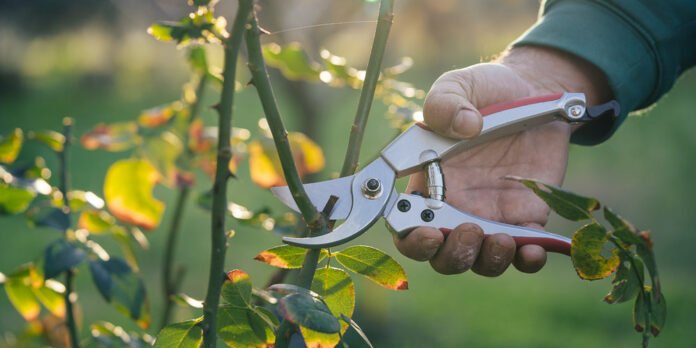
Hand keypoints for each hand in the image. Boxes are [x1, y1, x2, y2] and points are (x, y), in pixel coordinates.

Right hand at [393, 46, 610, 275]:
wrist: (536, 93)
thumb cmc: (487, 91)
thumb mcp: (460, 85)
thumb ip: (446, 101)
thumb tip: (462, 126)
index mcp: (427, 183)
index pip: (407, 227)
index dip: (412, 240)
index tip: (427, 233)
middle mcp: (456, 208)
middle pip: (443, 255)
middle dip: (453, 254)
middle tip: (469, 230)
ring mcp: (491, 216)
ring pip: (481, 261)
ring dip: (487, 261)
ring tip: (502, 240)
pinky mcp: (526, 218)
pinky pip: (524, 253)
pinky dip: (528, 260)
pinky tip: (533, 249)